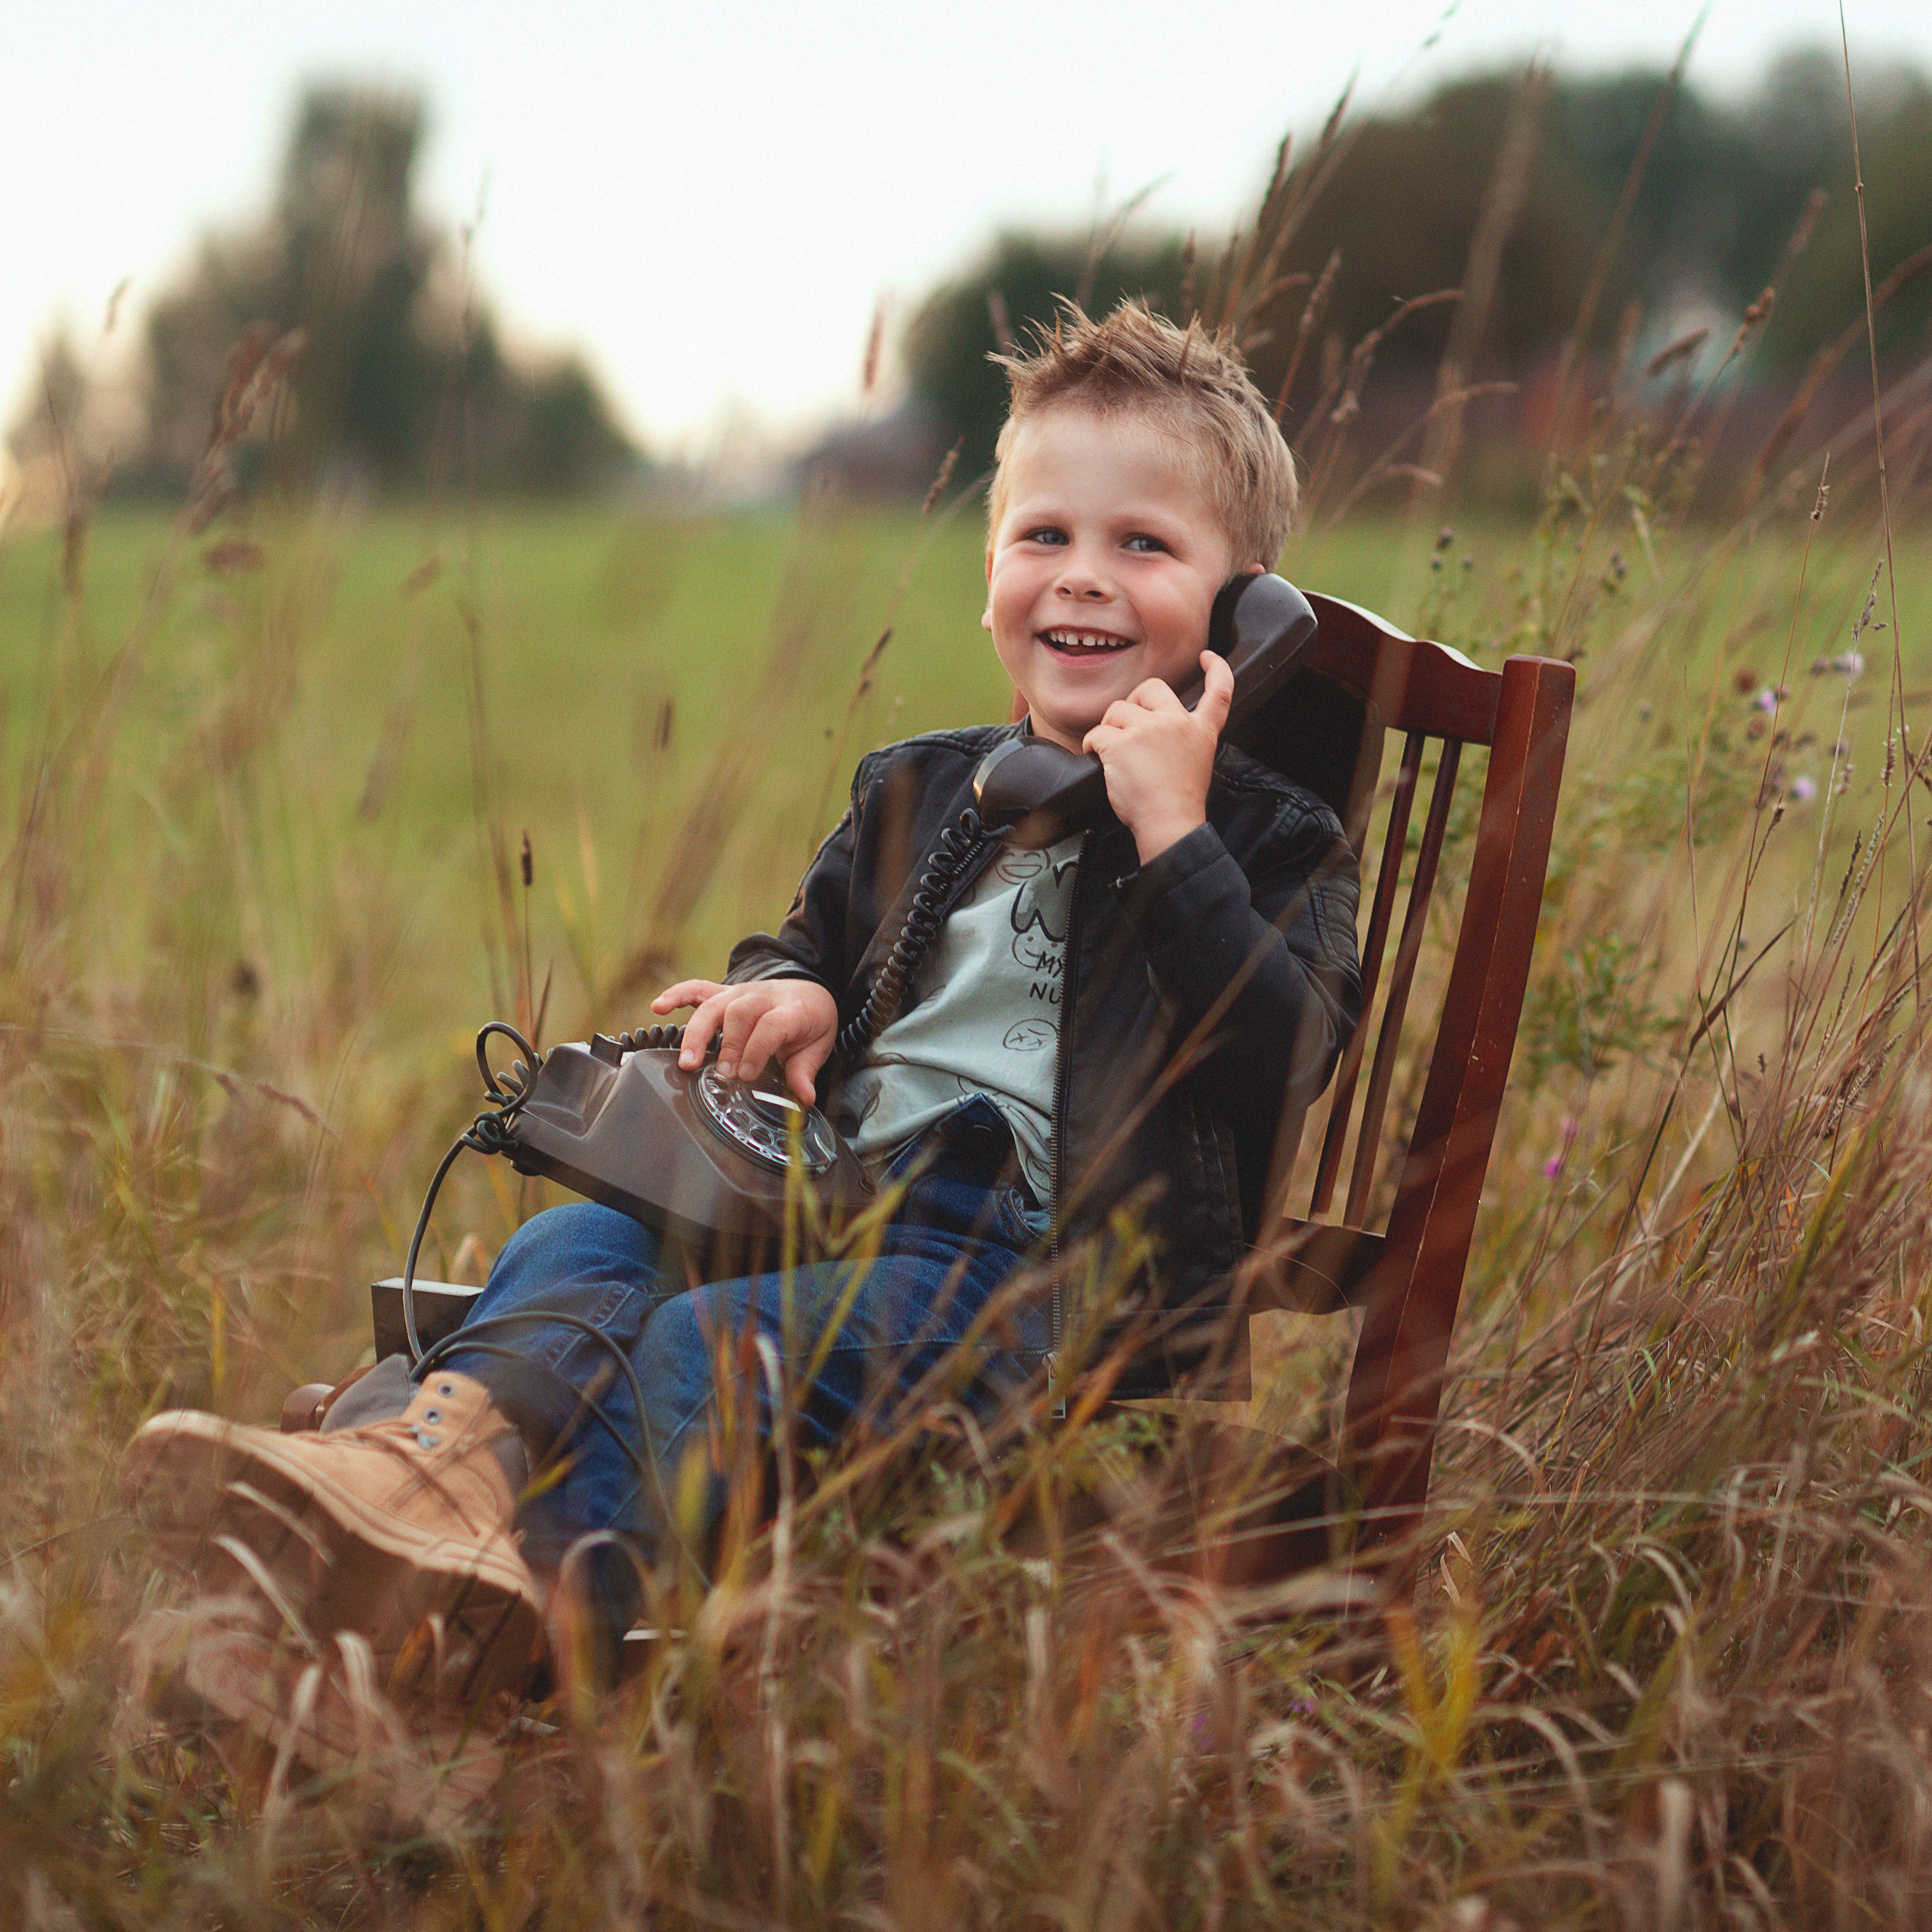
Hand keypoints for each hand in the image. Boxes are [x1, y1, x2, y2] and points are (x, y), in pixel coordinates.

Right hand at [650, 978, 839, 1104]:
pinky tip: (658, 1007)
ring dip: (698, 1033)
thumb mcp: (817, 1045)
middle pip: (740, 1013)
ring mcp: (740, 992)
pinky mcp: (724, 993)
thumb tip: (804, 1098)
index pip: (771, 1024)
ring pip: (715, 1005)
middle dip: (729, 1045)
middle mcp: (762, 996)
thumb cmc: (809, 1021)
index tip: (746, 1075)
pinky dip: (677, 996)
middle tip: (722, 1075)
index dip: (757, 1049)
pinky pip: (697, 989)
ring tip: (688, 1062)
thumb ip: (805, 1070)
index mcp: (791, 1009)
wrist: (809, 991)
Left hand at [1081, 650, 1231, 863]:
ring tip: (1116, 755)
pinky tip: (1099, 759)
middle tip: (1128, 726)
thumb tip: (1154, 727)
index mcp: (1200, 731)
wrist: (1169, 824)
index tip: (1208, 657)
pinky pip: (1096, 733)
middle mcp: (1177, 723)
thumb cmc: (1178, 803)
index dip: (1216, 669)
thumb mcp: (1196, 762)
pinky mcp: (1121, 743)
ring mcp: (1149, 730)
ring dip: (1110, 729)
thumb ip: (1182, 738)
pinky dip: (1091, 746)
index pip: (1219, 692)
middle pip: (1152, 688)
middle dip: (1134, 702)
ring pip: (1117, 710)